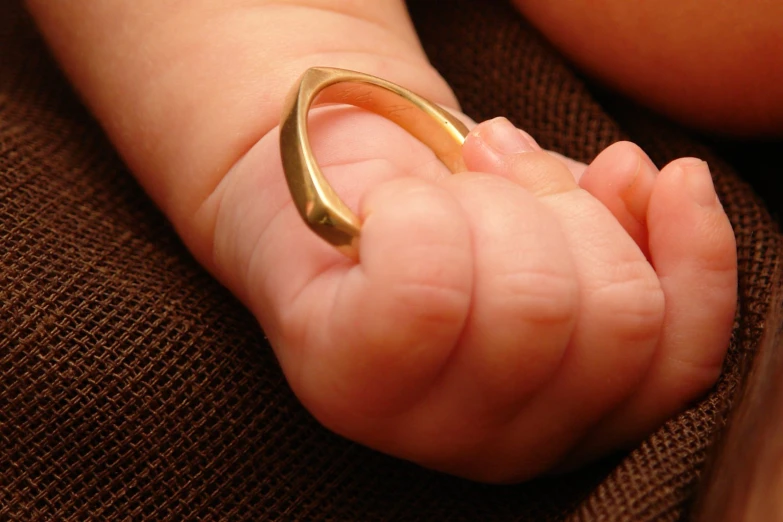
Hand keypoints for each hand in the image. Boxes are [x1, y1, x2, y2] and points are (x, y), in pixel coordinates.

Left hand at [205, 110, 736, 481]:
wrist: (313, 182)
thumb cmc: (439, 202)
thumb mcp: (554, 210)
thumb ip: (625, 220)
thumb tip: (652, 180)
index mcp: (569, 417)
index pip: (680, 367)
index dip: (692, 256)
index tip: (644, 172)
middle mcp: (501, 446)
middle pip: (613, 320)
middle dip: (561, 206)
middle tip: (499, 164)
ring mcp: (418, 428)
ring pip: (531, 302)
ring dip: (494, 200)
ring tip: (450, 178)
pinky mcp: (343, 378)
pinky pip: (427, 285)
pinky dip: (420, 210)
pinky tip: (396, 204)